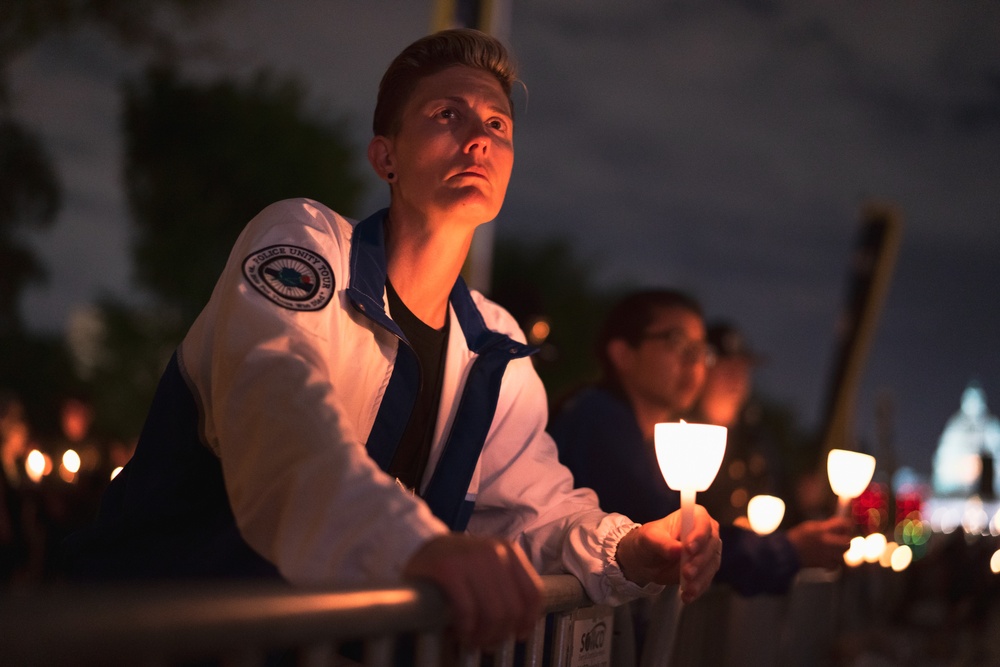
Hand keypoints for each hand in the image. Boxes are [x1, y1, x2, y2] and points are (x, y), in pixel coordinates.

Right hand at [403, 534, 543, 648]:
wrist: (417, 544)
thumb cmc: (458, 563)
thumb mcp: (489, 565)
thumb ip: (506, 586)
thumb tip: (520, 626)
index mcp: (509, 550)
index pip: (534, 592)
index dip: (529, 620)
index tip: (519, 635)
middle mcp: (494, 551)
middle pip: (513, 608)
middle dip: (500, 634)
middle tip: (487, 644)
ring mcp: (471, 558)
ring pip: (493, 613)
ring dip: (483, 636)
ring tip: (472, 642)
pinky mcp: (447, 568)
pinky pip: (467, 611)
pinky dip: (465, 629)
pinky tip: (459, 634)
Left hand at [615, 505, 720, 603]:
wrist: (646, 559)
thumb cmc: (648, 540)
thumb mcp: (649, 538)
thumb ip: (662, 543)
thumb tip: (677, 550)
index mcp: (694, 515)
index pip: (702, 522)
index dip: (698, 536)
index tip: (688, 549)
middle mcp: (706, 532)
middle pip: (711, 545)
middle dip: (699, 561)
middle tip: (686, 573)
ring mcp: (708, 551)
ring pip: (711, 565)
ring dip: (700, 578)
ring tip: (687, 588)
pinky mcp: (706, 569)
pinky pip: (706, 579)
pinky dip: (697, 589)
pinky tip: (687, 596)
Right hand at [786, 516, 853, 569]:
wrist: (786, 552)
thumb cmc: (797, 537)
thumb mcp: (810, 526)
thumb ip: (825, 526)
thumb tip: (838, 525)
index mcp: (822, 530)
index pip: (843, 524)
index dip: (847, 524)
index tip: (846, 525)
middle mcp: (827, 542)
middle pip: (847, 541)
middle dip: (846, 539)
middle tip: (842, 538)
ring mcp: (826, 554)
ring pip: (842, 554)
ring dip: (839, 551)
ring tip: (832, 549)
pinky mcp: (823, 564)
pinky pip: (835, 565)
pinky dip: (833, 563)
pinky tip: (827, 559)